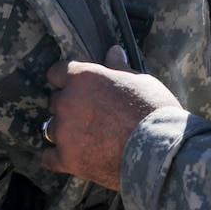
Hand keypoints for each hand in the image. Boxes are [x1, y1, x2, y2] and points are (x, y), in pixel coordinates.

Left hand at [42, 46, 182, 189]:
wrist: (161, 152)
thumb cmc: (155, 112)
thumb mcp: (141, 82)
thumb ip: (119, 67)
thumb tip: (113, 51)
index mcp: (82, 78)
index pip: (56, 72)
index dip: (65, 79)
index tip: (75, 86)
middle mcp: (67, 102)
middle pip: (54, 101)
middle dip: (68, 106)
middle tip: (90, 115)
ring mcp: (64, 131)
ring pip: (51, 128)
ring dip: (64, 131)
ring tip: (88, 138)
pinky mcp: (67, 158)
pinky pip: (49, 157)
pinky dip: (58, 157)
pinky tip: (73, 158)